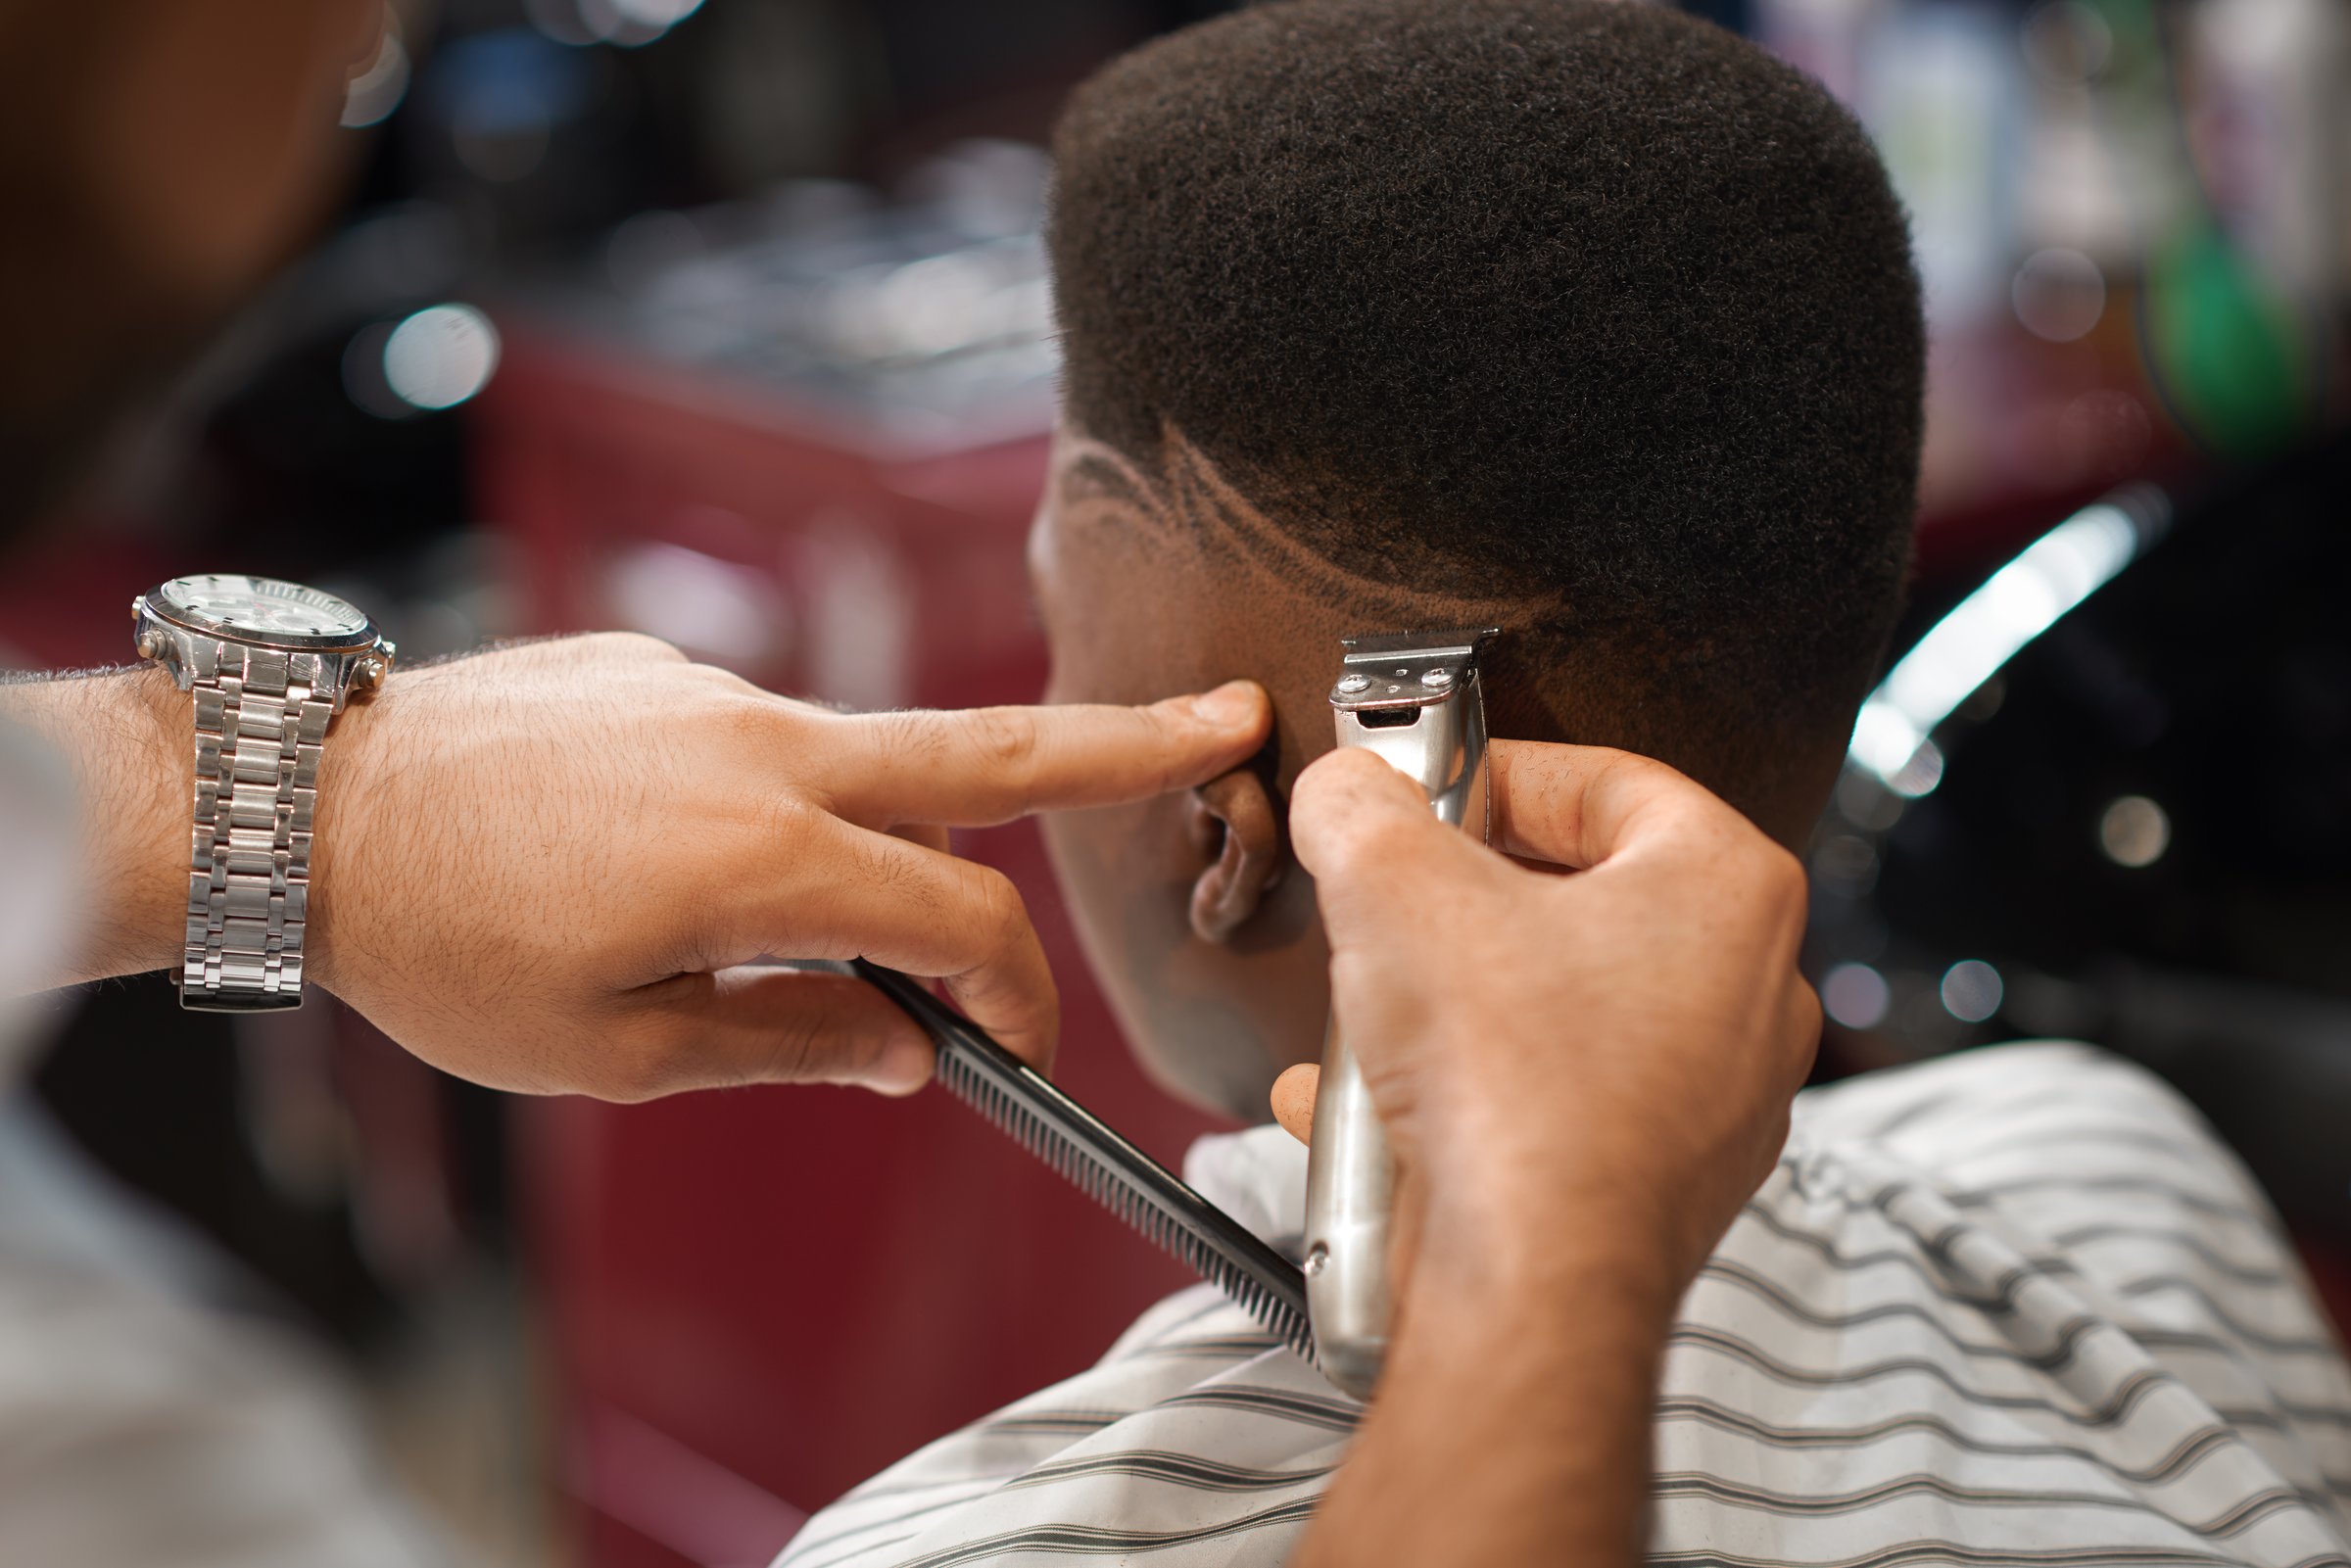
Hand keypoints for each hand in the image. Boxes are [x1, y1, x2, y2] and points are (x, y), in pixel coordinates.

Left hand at [288, 634, 1268, 1099]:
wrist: (307, 805)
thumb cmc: (443, 943)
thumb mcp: (616, 1049)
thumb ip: (788, 1042)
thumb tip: (904, 1049)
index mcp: (765, 858)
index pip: (962, 925)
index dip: (1013, 999)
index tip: (1009, 1048)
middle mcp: (764, 746)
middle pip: (989, 748)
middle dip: (1126, 739)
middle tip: (1229, 714)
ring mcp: (715, 687)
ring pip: (864, 758)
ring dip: (889, 834)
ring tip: (793, 924)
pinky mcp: (666, 661)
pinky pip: (760, 738)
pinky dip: (765, 804)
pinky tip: (662, 860)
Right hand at [1276, 741, 1818, 1303]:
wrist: (1531, 1289)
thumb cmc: (1511, 1088)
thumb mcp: (1394, 889)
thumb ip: (1361, 807)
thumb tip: (1344, 788)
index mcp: (1727, 888)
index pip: (1607, 779)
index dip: (1495, 772)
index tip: (1422, 791)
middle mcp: (1749, 991)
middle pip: (1581, 897)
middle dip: (1461, 900)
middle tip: (1389, 898)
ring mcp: (1714, 1097)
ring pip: (1557, 1007)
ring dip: (1449, 1003)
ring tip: (1369, 1013)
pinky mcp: (1660, 1181)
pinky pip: (1548, 1102)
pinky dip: (1461, 1095)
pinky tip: (1366, 1109)